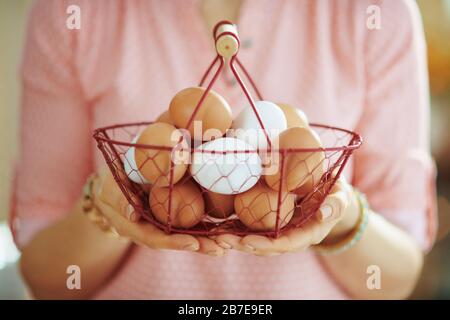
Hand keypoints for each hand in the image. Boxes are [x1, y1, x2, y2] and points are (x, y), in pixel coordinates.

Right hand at [92, 166, 226, 255]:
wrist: (115, 184)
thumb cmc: (110, 185)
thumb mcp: (109, 190)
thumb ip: (118, 200)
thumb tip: (132, 212)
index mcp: (136, 228)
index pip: (156, 239)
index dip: (174, 243)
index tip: (193, 244)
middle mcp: (154, 230)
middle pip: (178, 241)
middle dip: (200, 246)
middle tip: (221, 248)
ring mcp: (165, 223)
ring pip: (189, 234)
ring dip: (209, 239)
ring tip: (229, 241)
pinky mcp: (175, 214)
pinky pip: (192, 221)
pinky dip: (209, 225)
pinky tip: (226, 226)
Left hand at [212, 178, 359, 255]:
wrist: (329, 192)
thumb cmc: (336, 192)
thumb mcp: (341, 196)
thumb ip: (336, 204)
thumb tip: (323, 214)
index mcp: (308, 234)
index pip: (286, 244)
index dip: (266, 245)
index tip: (246, 241)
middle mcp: (292, 237)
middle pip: (266, 247)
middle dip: (243, 245)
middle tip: (221, 240)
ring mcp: (281, 231)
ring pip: (256, 240)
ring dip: (236, 239)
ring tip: (215, 235)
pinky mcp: (272, 223)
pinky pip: (254, 228)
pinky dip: (237, 228)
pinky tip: (220, 224)